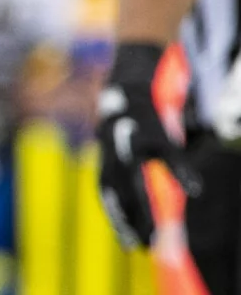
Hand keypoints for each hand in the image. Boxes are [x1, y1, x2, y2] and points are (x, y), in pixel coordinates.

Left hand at [97, 42, 200, 247]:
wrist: (137, 53)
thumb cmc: (136, 92)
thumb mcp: (126, 122)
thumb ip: (129, 148)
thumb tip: (141, 172)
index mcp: (105, 142)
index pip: (105, 184)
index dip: (115, 213)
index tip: (126, 239)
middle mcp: (111, 138)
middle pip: (116, 185)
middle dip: (126, 217)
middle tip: (137, 247)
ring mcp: (129, 128)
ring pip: (134, 174)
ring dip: (144, 206)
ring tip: (157, 235)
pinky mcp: (153, 117)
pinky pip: (168, 150)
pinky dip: (180, 171)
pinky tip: (194, 191)